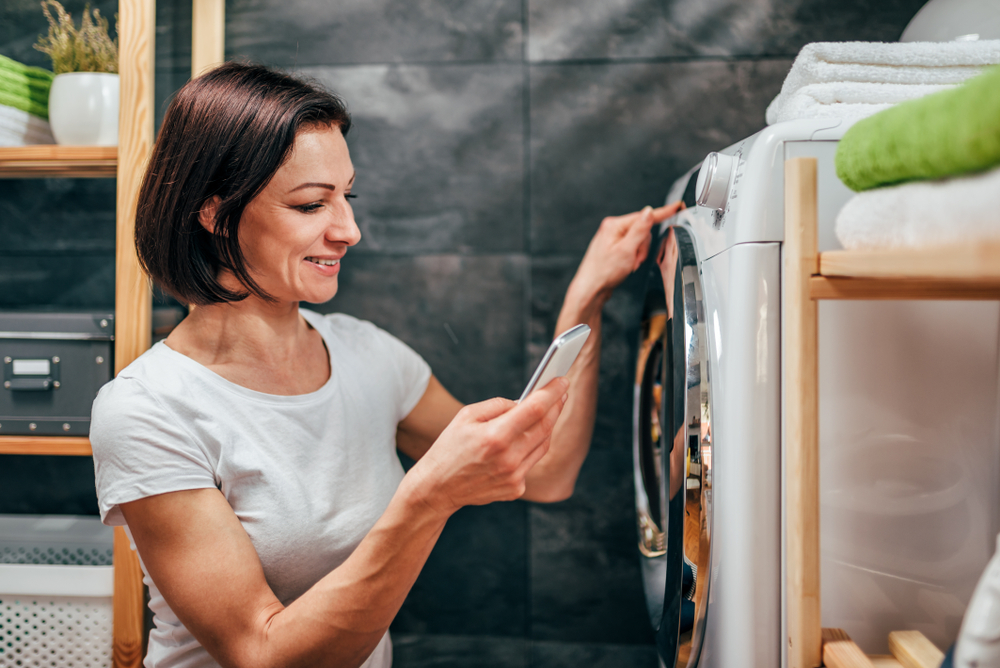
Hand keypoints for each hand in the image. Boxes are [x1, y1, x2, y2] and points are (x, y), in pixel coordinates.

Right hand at [408, 377, 569, 514]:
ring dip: (547, 426)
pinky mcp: (515, 489)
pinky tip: (527, 438)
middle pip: (544, 427)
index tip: (562, 381)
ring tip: (550, 411)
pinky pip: (531, 462)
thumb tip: (524, 402)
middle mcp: (508, 458)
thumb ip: (498, 405)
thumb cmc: (449, 448)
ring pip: (543, 445)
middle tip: (560, 392)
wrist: (438, 488)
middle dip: (555, 406)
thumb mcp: (466, 416)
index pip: (535, 409)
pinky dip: (531, 447)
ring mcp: (514, 477)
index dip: (552, 392)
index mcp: (495, 436)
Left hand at [570, 201, 683, 305]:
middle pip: (642, 231)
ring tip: (629, 265)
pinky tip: (626, 265)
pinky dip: (633, 257)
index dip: (662, 213)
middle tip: (635, 260)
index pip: (643, 216)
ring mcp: (612, 238)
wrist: (591, 288)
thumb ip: (640, 230)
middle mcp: (612, 229)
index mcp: (614, 225)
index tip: (676, 206)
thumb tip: (649, 212)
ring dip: (638, 254)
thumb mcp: (626, 250)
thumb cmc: (604, 272)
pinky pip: (632, 247)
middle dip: (643, 248)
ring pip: (639, 241)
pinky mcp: (614, 247)